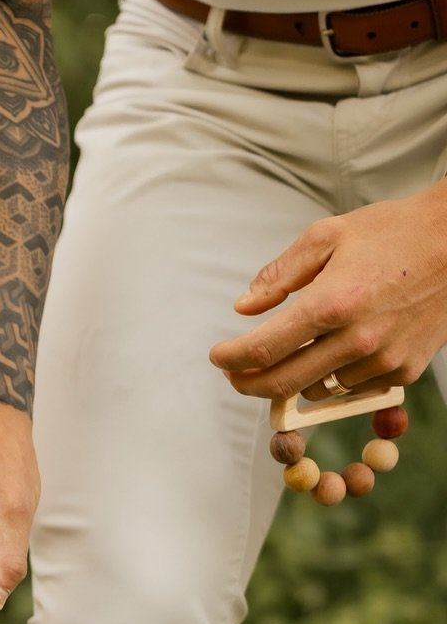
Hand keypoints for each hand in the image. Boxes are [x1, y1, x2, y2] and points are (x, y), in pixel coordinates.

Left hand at [210, 184, 446, 399]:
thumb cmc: (394, 233)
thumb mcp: (329, 235)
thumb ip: (281, 274)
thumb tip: (244, 306)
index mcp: (331, 303)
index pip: (263, 349)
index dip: (231, 359)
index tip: (218, 357)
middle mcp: (356, 340)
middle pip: (281, 384)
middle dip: (248, 383)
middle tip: (236, 373)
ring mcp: (383, 360)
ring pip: (317, 390)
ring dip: (297, 376)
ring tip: (297, 350)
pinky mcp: (404, 372)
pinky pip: (352, 388)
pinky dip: (335, 376)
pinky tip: (338, 350)